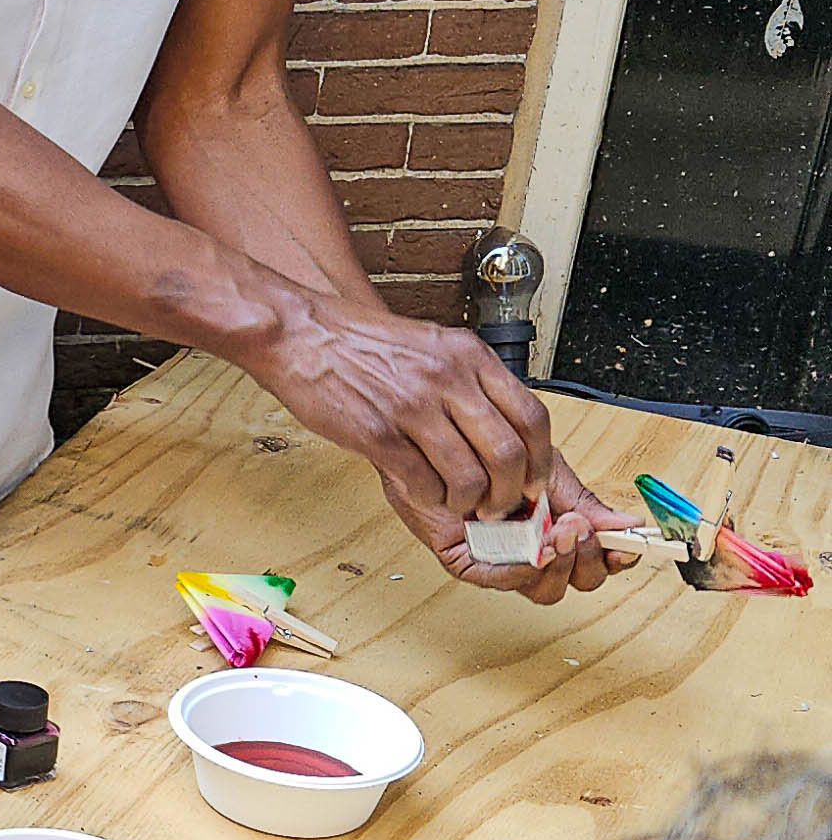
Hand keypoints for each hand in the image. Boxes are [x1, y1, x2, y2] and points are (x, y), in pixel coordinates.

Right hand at [250, 297, 559, 528]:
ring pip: (469, 476)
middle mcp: (447, 378)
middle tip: (498, 505)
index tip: (533, 480)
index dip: (539, 460)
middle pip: (507, 453)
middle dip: (509, 493)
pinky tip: (423, 491)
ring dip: (468, 502)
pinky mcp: (377, 433)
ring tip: (458, 502)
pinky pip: (423, 482)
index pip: (531, 416)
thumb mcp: (432, 345)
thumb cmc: (361, 343)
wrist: (301, 334)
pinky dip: (430, 498)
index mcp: (468, 355)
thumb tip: (499, 427)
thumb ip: (468, 379)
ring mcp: (413, 407)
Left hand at [390, 448, 646, 603]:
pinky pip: (502, 579)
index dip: (616, 558)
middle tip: (580, 528)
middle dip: (589, 559)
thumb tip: (631, 523)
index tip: (627, 546)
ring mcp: (504, 561)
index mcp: (559, 529)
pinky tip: (529, 546)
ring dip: (559, 562)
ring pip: (545, 589)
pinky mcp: (468, 563)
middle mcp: (534, 550)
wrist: (438, 440)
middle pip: (579, 581)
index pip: (598, 559)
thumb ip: (586, 501)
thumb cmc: (488, 453)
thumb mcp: (548, 471)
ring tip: (556, 530)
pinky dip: (522, 566)